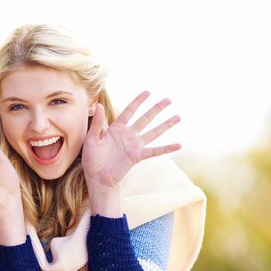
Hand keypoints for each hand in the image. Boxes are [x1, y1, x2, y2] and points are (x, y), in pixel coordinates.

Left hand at [82, 91, 180, 214]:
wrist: (97, 178)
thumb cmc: (92, 160)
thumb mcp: (91, 139)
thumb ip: (97, 123)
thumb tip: (100, 105)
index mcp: (116, 129)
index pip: (129, 111)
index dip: (138, 101)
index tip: (148, 92)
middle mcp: (128, 135)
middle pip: (145, 118)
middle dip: (157, 109)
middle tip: (168, 100)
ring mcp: (134, 145)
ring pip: (154, 132)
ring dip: (166, 124)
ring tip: (178, 117)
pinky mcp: (138, 156)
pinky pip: (155, 151)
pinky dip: (167, 148)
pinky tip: (179, 144)